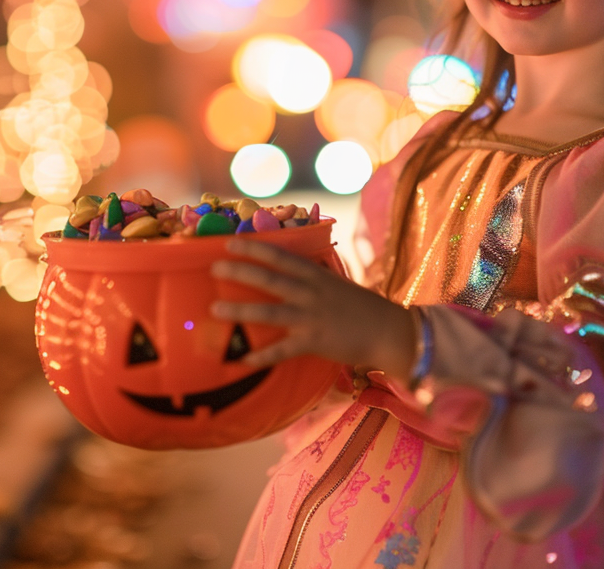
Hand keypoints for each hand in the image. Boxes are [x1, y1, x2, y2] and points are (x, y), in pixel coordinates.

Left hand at [210, 238, 416, 379]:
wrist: (389, 332)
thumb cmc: (363, 309)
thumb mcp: (338, 285)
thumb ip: (314, 279)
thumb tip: (289, 274)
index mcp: (316, 276)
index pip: (280, 256)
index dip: (254, 248)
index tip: (230, 242)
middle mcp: (310, 292)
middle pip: (269, 278)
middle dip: (240, 271)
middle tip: (214, 267)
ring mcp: (311, 317)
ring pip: (268, 311)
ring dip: (239, 309)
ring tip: (215, 308)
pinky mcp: (313, 342)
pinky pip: (281, 350)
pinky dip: (261, 355)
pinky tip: (241, 359)